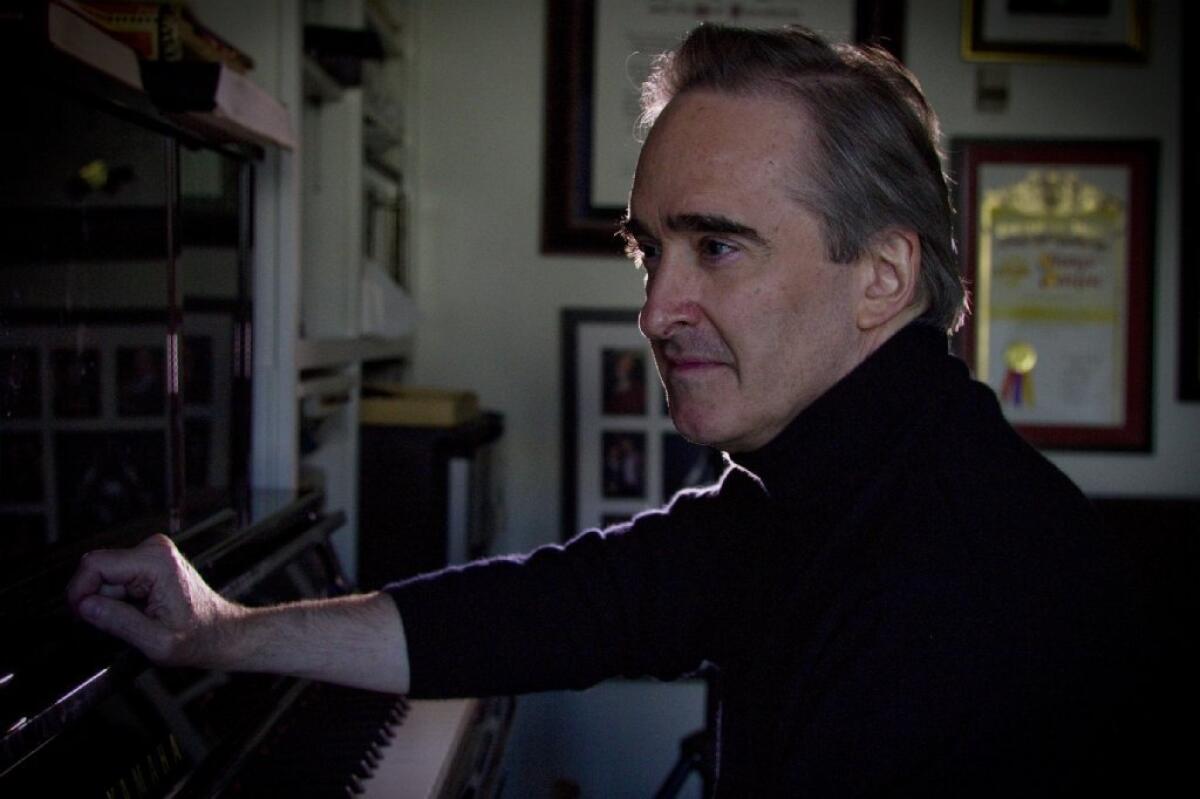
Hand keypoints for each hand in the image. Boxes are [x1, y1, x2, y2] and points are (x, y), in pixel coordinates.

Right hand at [67, 533, 244, 667]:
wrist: (220, 632)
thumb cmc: (198, 636)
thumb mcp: (156, 641)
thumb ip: (119, 622)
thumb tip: (86, 606)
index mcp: (156, 562)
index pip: (94, 565)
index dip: (79, 592)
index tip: (82, 616)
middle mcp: (154, 549)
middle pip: (98, 570)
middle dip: (97, 599)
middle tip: (117, 623)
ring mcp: (152, 553)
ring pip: (105, 576)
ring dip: (110, 601)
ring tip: (135, 618)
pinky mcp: (149, 561)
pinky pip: (117, 578)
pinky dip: (119, 598)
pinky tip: (138, 610)